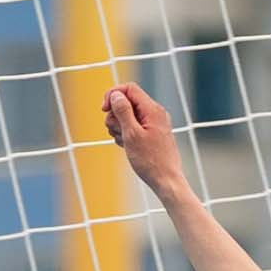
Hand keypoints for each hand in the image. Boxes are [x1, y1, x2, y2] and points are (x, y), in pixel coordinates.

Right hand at [103, 80, 184, 197]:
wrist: (167, 182)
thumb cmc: (151, 162)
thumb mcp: (132, 134)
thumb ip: (123, 112)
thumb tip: (116, 95)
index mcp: (152, 110)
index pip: (129, 89)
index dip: (113, 95)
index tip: (104, 109)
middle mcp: (155, 113)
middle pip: (127, 102)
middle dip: (115, 115)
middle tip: (115, 131)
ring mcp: (153, 124)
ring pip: (128, 116)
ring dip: (119, 126)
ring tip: (122, 142)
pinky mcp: (151, 134)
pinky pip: (133, 127)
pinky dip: (126, 134)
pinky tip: (126, 146)